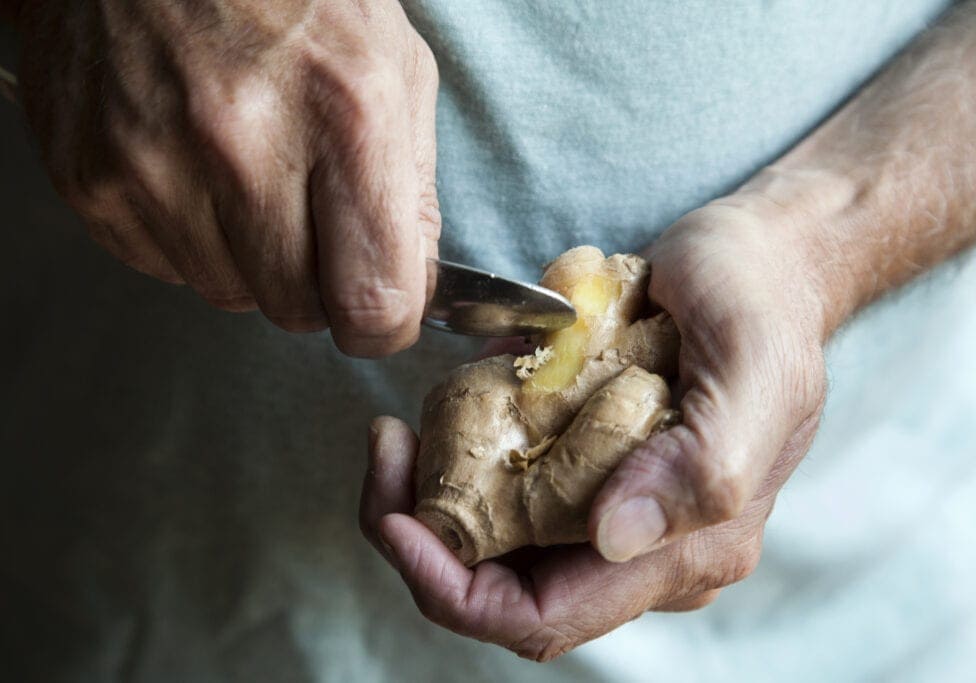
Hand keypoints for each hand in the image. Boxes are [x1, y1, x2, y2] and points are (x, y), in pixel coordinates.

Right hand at [16, 0, 439, 355]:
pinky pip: (165, 266)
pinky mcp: (91, 180)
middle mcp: (243, 146)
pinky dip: (191, 235)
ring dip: (250, 258)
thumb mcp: (391, 66)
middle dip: (316, 285)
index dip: (384, 323)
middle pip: (296, 311)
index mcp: (344, 115)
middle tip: (310, 220)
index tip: (380, 309)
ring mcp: (154, 165)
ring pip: (228, 292)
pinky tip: (193, 167)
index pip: (372, 300)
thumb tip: (409, 290)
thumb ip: (411, 190)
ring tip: (245, 173)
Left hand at [359, 202, 828, 658]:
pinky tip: (446, 406)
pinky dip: (459, 454)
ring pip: (491, 539)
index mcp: (684, 547)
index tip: (396, 521)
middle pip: (501, 585)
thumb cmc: (761, 309)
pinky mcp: (582, 463)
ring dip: (432, 493)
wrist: (759, 263)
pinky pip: (501, 484)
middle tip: (384, 451)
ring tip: (402, 430)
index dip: (452, 590)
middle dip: (424, 536)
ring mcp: (606, 504)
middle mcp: (639, 545)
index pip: (543, 618)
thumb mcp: (755, 371)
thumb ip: (705, 465)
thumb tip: (612, 536)